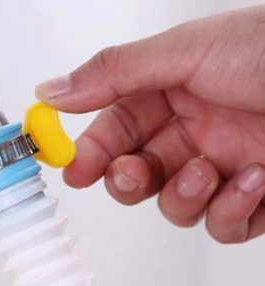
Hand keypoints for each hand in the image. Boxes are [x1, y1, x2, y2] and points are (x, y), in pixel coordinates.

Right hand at [36, 6, 264, 242]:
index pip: (115, 130)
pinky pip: (221, 225)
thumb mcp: (187, 51)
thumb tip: (50, 92)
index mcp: (173, 94)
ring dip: (184, 195)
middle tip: (132, 173)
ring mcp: (223, 169)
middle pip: (137, 176)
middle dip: (129, 181)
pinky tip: (254, 182)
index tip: (70, 169)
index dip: (89, 152)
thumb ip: (113, 75)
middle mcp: (195, 133)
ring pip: (174, 207)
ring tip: (209, 170)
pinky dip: (230, 210)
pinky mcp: (254, 200)